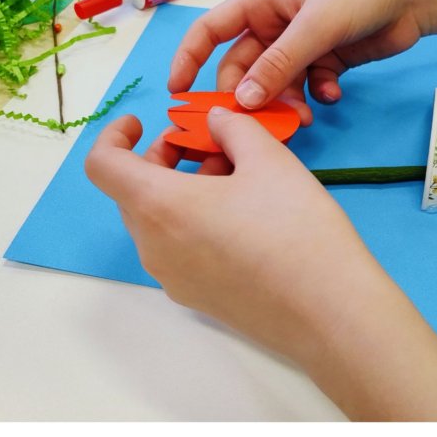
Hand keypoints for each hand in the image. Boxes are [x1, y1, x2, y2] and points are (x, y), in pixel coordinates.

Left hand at [85, 112, 436, 419]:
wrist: (335, 316)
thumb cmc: (294, 228)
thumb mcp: (265, 157)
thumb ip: (230, 127)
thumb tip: (215, 121)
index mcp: (156, 206)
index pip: (102, 165)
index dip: (114, 135)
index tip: (143, 122)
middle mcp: (153, 247)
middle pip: (134, 190)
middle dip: (166, 156)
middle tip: (211, 141)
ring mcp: (175, 279)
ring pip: (160, 218)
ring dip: (185, 185)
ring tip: (238, 172)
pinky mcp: (200, 299)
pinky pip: (180, 246)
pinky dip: (196, 218)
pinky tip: (246, 210)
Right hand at [167, 0, 432, 115]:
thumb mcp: (314, 26)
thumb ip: (278, 64)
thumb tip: (241, 102)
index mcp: (259, 5)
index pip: (209, 32)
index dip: (188, 59)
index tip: (177, 94)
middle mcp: (273, 26)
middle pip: (242, 68)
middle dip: (249, 97)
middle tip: (258, 127)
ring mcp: (300, 45)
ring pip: (276, 84)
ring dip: (285, 103)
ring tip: (304, 119)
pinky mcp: (327, 60)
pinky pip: (307, 86)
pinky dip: (315, 95)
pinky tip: (332, 94)